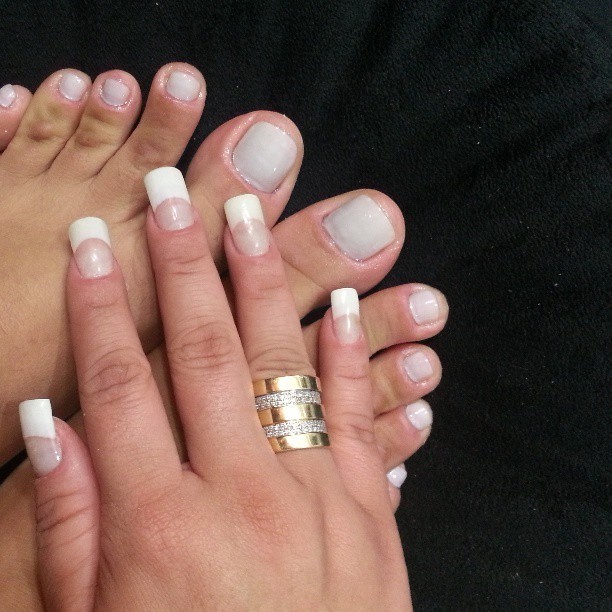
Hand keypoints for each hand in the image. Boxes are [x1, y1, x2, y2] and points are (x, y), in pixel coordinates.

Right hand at [20, 170, 411, 609]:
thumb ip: (67, 526)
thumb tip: (51, 422)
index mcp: (157, 528)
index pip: (116, 385)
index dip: (97, 306)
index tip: (91, 243)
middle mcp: (239, 496)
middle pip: (200, 351)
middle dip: (181, 263)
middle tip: (172, 192)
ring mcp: (314, 499)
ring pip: (282, 364)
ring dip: (262, 282)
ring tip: (250, 214)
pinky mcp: (367, 512)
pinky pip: (355, 415)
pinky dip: (348, 351)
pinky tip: (342, 298)